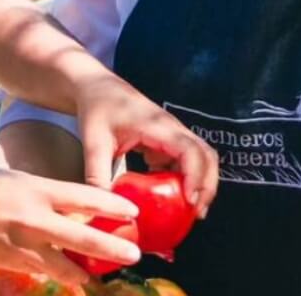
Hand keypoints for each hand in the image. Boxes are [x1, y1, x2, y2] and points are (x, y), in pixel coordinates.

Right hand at [0, 165, 141, 284]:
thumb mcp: (19, 180)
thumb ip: (46, 194)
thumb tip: (72, 206)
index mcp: (39, 189)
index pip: (85, 197)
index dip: (112, 206)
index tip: (133, 212)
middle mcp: (35, 216)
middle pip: (83, 237)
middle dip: (112, 248)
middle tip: (134, 253)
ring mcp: (23, 242)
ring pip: (64, 264)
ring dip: (84, 271)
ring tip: (97, 274)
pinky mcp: (10, 260)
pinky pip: (41, 270)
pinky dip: (56, 273)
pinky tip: (67, 276)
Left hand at [73, 74, 218, 217]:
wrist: (96, 88)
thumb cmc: (97, 108)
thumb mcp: (93, 143)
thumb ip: (97, 176)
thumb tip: (101, 208)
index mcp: (157, 126)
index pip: (190, 149)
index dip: (196, 175)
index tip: (190, 200)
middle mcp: (171, 129)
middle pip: (205, 155)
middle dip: (207, 185)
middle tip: (196, 213)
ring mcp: (171, 135)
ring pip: (200, 158)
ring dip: (200, 183)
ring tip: (190, 211)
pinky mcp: (166, 142)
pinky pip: (185, 162)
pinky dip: (185, 180)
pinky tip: (171, 199)